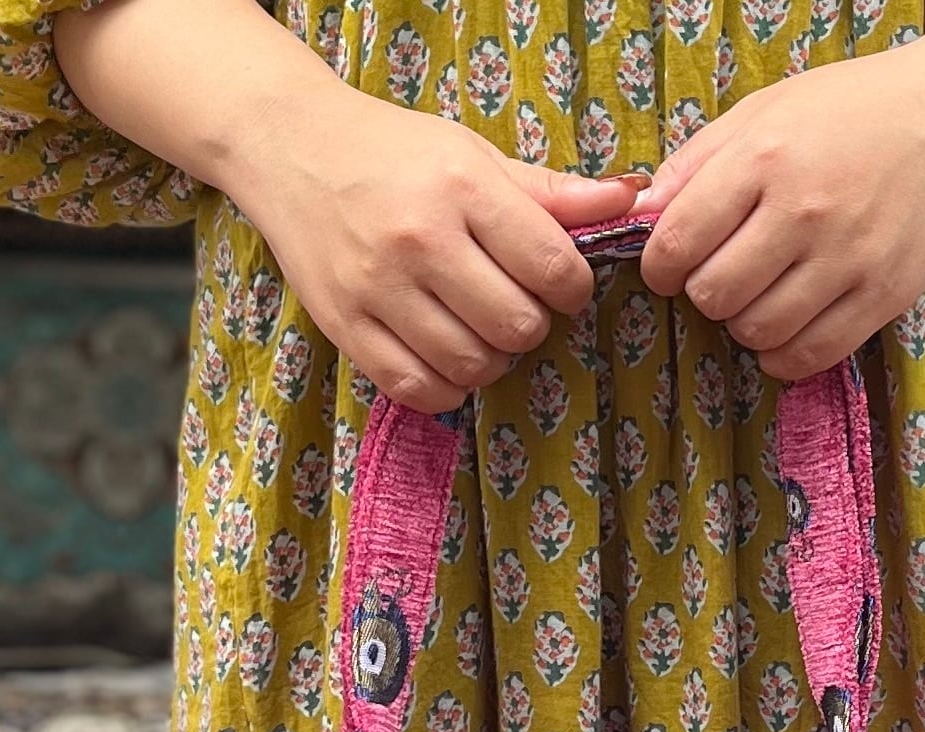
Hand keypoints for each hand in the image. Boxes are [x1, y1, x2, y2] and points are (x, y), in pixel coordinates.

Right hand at [237, 88, 640, 409]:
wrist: (294, 149)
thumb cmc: (397, 156)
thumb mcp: (475, 158)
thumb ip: (551, 193)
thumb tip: (630, 199)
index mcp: (460, 188)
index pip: (551, 266)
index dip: (571, 289)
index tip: (558, 283)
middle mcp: (419, 239)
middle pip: (517, 326)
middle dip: (530, 324)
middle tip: (512, 302)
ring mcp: (378, 288)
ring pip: (472, 365)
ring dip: (490, 358)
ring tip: (477, 326)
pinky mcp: (347, 327)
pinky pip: (421, 389)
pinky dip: (447, 385)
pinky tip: (447, 355)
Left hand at [637, 45, 924, 379]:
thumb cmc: (855, 109)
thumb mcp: (768, 111)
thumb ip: (699, 161)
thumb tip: (643, 213)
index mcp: (766, 157)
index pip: (677, 241)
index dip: (660, 266)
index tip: (670, 266)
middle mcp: (804, 210)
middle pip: (713, 295)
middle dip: (704, 293)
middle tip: (722, 275)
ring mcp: (847, 258)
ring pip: (757, 332)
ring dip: (744, 324)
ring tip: (760, 295)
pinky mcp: (883, 295)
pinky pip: (810, 354)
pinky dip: (782, 355)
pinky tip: (784, 330)